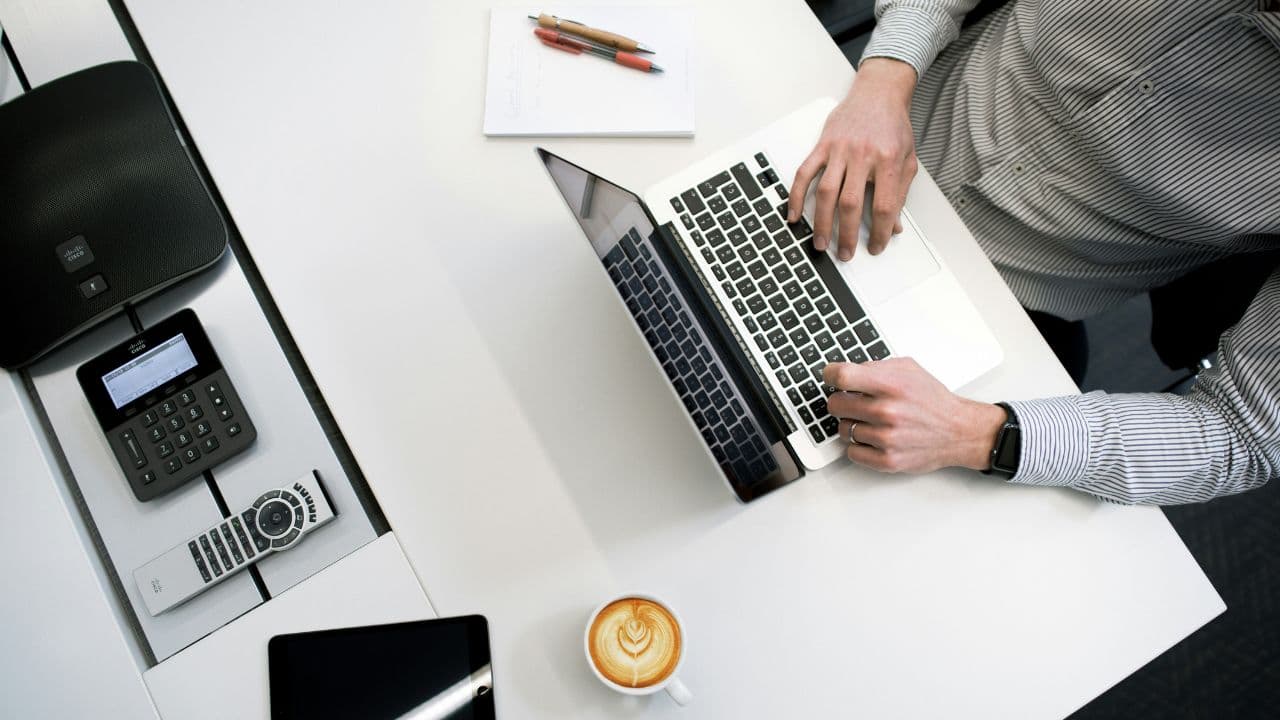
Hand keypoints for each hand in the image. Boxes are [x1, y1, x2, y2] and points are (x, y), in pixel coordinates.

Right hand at [789, 58, 918, 261]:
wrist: (878, 93)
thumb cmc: (893, 126)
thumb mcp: (907, 159)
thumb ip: (900, 193)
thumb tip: (895, 225)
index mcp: (887, 160)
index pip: (883, 205)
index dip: (881, 231)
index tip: (877, 246)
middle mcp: (862, 155)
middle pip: (851, 203)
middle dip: (847, 234)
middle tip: (845, 253)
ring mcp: (839, 150)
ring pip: (826, 192)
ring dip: (821, 222)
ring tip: (820, 242)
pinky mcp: (822, 145)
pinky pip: (804, 173)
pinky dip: (796, 195)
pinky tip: (794, 215)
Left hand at [823, 358, 1005, 473]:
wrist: (959, 431)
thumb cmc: (933, 400)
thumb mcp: (908, 369)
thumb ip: (875, 367)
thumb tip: (845, 371)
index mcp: (891, 385)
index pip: (842, 376)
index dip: (830, 375)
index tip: (830, 377)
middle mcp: (887, 411)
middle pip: (835, 404)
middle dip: (841, 401)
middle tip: (853, 402)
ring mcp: (886, 438)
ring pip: (842, 429)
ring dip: (853, 424)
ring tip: (872, 421)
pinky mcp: (887, 460)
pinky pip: (851, 452)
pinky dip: (859, 446)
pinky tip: (873, 438)